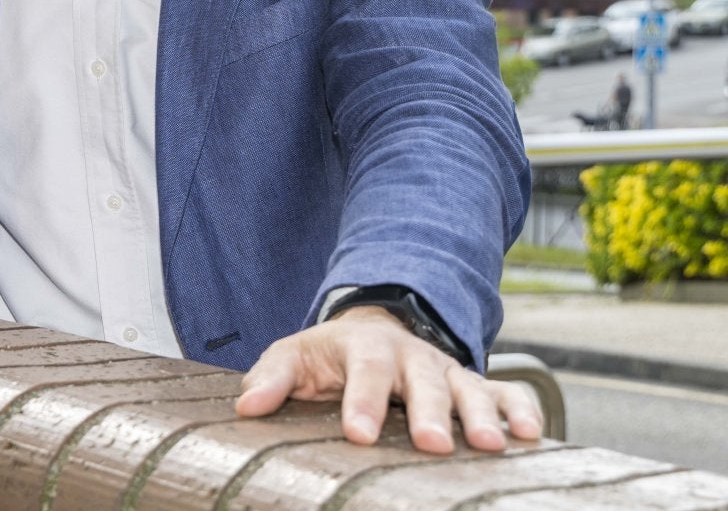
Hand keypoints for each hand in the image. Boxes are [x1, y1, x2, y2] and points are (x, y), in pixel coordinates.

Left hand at [234, 306, 543, 452]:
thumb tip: (247, 406)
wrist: (374, 332)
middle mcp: (412, 358)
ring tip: (488, 446)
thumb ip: (271, 378)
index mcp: (365, 348)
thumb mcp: (294, 357)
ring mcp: (448, 371)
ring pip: (471, 388)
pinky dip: (523, 411)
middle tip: (434, 444)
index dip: (362, 402)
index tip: (358, 434)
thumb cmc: (329, 357)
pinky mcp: (477, 387)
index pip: (363, 371)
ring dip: (482, 415)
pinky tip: (530, 437)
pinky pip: (509, 394)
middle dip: (429, 412)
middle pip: (423, 381)